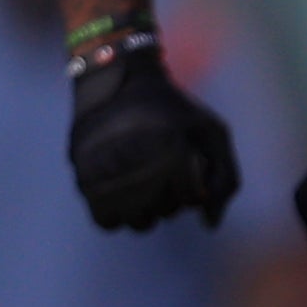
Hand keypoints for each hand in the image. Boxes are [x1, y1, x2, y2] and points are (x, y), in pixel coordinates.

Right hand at [68, 45, 239, 230]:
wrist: (117, 81)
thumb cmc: (173, 111)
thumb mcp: (212, 133)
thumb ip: (225, 179)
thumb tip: (210, 225)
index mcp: (170, 146)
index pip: (192, 199)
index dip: (197, 184)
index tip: (187, 160)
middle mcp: (135, 161)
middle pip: (167, 213)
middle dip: (173, 195)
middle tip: (164, 166)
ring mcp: (105, 173)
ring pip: (138, 223)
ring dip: (147, 208)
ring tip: (144, 179)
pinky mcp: (81, 178)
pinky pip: (106, 222)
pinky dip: (119, 213)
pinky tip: (125, 192)